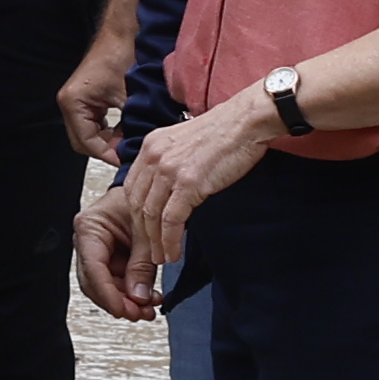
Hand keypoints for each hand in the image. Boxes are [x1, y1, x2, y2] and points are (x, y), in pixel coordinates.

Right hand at [56, 32, 131, 158]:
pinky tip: (128, 128)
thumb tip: (138, 148)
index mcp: (73, 102)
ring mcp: (77, 101)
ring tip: (131, 141)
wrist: (124, 33)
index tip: (126, 160)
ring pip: (89, 134)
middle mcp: (70, 103)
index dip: (107, 154)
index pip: (86, 142)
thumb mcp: (130, 95)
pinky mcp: (87, 98)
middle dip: (107, 149)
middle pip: (84, 142)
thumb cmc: (123, 56)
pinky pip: (95, 123)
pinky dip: (110, 130)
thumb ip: (131, 124)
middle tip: (129, 153)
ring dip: (109, 140)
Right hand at [72, 190, 171, 324]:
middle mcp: (89, 240)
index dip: (107, 293)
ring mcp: (99, 251)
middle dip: (118, 301)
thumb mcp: (147, 232)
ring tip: (148, 309)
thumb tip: (138, 297)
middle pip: (94, 282)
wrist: (155, 188)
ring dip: (126, 301)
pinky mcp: (111, 257)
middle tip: (140, 314)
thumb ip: (142, 265)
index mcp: (90, 226)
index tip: (123, 310)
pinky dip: (132, 293)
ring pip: (105, 286)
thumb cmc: (146, 198)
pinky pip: (117, 281)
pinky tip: (147, 300)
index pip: (93, 267)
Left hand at [105, 90, 276, 270]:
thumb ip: (169, 163)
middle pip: (136, 204)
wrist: (247, 121)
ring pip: (150, 215)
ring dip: (154, 242)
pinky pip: (171, 219)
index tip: (143, 231)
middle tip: (149, 252)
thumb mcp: (184, 143)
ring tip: (161, 258)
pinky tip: (173, 251)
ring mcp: (169, 170)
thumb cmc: (224, 133)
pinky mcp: (189, 183)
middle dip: (142, 233)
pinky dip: (169, 240)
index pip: (131, 187)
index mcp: (150, 146)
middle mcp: (153, 157)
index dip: (135, 214)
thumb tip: (167, 191)